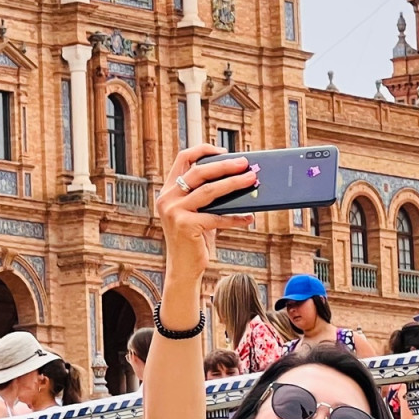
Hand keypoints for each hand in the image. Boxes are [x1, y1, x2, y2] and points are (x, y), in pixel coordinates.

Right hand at [153, 144, 256, 282]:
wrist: (183, 268)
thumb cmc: (194, 238)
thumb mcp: (198, 212)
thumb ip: (208, 195)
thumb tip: (239, 178)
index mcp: (169, 190)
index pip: (183, 158)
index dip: (204, 150)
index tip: (224, 150)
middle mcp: (167, 198)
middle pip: (199, 171)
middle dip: (225, 165)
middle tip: (245, 164)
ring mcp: (174, 211)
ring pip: (209, 191)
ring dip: (234, 184)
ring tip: (251, 180)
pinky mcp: (185, 226)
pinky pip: (216, 217)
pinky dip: (235, 218)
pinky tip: (248, 217)